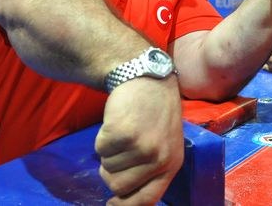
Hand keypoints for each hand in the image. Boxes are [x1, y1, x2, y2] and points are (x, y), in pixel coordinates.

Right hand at [95, 77, 183, 204]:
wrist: (148, 78)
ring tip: (124, 130)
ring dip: (108, 151)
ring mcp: (142, 147)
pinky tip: (117, 121)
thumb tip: (124, 197)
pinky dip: (102, 137)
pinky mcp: (123, 134)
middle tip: (120, 148)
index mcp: (171, 164)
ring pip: (106, 167)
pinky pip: (99, 149)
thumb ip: (152, 168)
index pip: (147, 200)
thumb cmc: (154, 112)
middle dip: (111, 170)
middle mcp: (159, 159)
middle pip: (118, 186)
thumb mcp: (165, 142)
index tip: (111, 205)